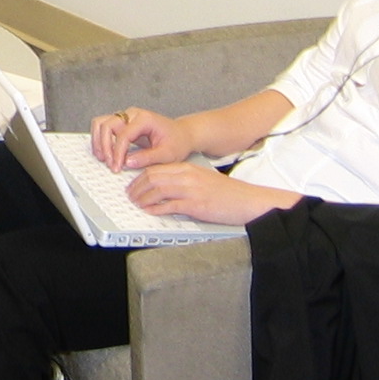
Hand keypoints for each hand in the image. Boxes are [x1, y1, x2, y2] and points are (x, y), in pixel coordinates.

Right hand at [91, 106, 192, 170]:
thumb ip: (148, 157)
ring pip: (101, 123)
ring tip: (103, 158)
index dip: (118, 152)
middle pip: (107, 125)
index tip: (117, 166)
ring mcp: (126, 117)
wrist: (181, 135)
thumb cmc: (177, 142)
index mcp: (144, 119)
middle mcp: (132, 114)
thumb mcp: (167, 154)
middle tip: (110, 164)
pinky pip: (104, 127)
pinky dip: (100, 139)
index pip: (123, 134)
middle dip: (105, 146)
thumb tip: (128, 162)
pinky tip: (105, 153)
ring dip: (98, 141)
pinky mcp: (122, 123)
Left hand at [122, 162, 297, 226]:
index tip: (133, 185)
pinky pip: (169, 206)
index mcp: (188, 168)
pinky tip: (149, 212)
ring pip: (157, 190)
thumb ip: (185, 180)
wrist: (248, 201)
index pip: (156, 169)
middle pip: (152, 177)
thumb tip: (165, 189)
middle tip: (130, 196)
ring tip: (136, 204)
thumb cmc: (228, 193)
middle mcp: (187, 176)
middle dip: (137, 187)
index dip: (140, 177)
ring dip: (142, 198)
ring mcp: (191, 190)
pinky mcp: (196, 205)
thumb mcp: (203, 180)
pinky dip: (155, 209)